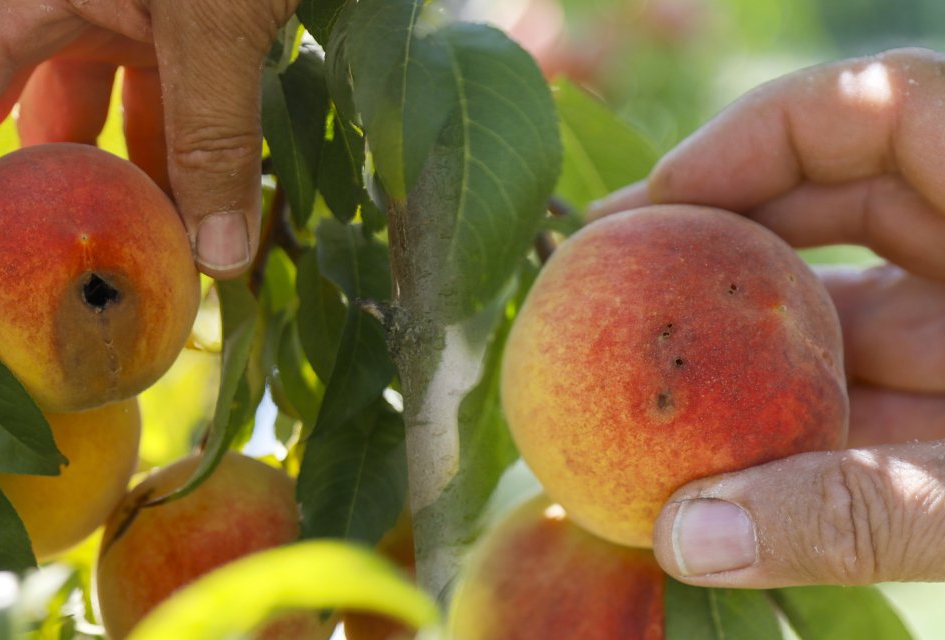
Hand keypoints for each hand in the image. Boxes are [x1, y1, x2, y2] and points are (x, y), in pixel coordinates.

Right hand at [0, 0, 297, 326]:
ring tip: (122, 283)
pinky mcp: (158, 15)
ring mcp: (99, 8)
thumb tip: (219, 260)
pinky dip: (163, 160)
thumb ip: (213, 132)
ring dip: (99, 200)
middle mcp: (36, 6)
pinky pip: (142, 102)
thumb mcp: (218, 17)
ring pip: (74, 123)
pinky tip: (195, 220)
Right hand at [590, 47, 944, 586]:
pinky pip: (875, 395)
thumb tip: (681, 541)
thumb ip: (862, 510)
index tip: (652, 207)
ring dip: (754, 347)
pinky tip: (724, 467)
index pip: (875, 109)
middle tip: (616, 288)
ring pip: (851, 307)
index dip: (749, 141)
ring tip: (649, 383)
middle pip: (838, 201)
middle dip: (723, 240)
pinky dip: (801, 427)